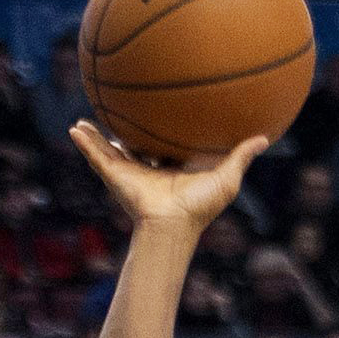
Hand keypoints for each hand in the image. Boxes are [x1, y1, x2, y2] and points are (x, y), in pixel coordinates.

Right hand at [68, 121, 266, 232]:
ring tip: (81, 121)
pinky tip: (73, 128)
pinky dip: (84, 143)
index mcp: (170, 169)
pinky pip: (96, 156)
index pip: (163, 149)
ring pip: (108, 150)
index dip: (160, 134)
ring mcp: (129, 173)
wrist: (173, 222)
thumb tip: (265, 137)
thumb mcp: (227, 176)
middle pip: (132, 147)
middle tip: (118, 114)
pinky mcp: (115, 176)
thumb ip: (241, 156)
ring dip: (95, 136)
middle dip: (124, 134)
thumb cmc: (200, 205)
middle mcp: (147, 170)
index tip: (158, 117)